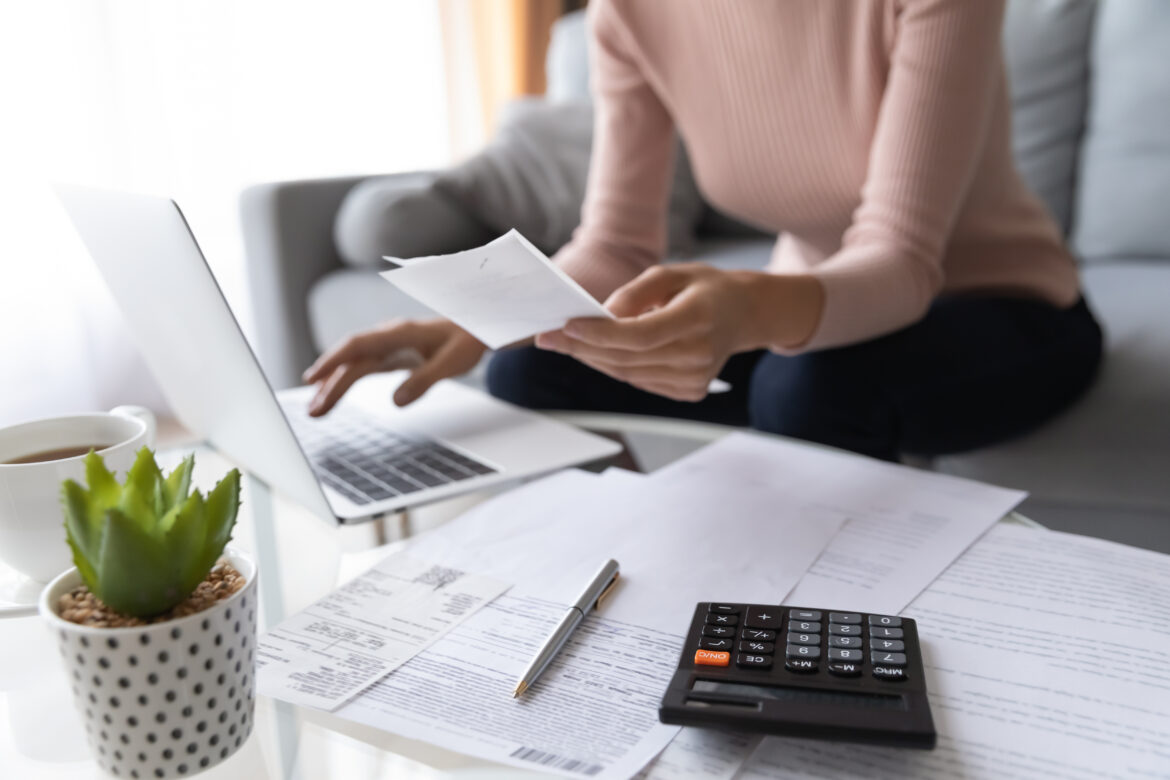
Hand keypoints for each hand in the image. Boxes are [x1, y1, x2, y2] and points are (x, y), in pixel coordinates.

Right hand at [303, 318, 484, 414]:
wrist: (477, 329)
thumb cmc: (467, 342)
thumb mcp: (452, 363)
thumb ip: (425, 380)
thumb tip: (395, 401)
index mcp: (399, 333)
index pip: (358, 345)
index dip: (333, 361)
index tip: (314, 378)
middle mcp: (388, 336)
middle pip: (351, 359)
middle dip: (328, 383)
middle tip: (312, 411)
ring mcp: (387, 345)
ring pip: (353, 364)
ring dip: (332, 384)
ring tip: (315, 409)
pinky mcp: (390, 354)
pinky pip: (362, 367)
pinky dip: (345, 380)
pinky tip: (330, 393)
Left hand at [535, 264, 821, 401]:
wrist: (745, 315)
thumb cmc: (705, 288)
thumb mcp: (674, 273)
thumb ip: (636, 292)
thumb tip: (602, 315)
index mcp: (698, 318)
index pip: (640, 335)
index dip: (599, 334)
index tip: (566, 325)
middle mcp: (699, 354)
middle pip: (626, 358)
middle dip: (582, 347)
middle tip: (548, 337)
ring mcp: (696, 378)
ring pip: (628, 374)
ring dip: (593, 359)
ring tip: (566, 343)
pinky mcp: (690, 392)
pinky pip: (640, 381)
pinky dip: (615, 367)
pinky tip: (598, 353)